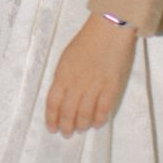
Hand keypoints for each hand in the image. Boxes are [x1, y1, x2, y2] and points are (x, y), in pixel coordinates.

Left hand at [44, 15, 136, 134]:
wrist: (109, 29)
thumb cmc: (87, 41)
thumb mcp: (67, 58)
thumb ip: (64, 78)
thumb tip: (62, 97)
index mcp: (63, 74)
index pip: (53, 102)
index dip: (52, 118)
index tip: (52, 128)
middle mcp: (77, 83)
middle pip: (68, 111)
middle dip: (66, 125)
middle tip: (67, 133)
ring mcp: (94, 86)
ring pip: (85, 114)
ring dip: (82, 125)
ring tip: (81, 129)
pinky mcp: (111, 86)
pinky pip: (103, 109)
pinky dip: (99, 119)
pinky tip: (96, 123)